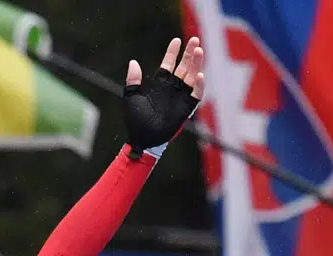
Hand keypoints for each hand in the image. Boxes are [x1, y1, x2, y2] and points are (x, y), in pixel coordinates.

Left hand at [123, 37, 204, 156]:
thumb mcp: (132, 97)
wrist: (143, 139)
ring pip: (192, 77)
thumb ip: (133, 80)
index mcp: (160, 85)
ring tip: (198, 50)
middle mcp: (172, 89)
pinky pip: (196, 96)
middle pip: (184, 67)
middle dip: (189, 53)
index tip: (177, 40)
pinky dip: (199, 86)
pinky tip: (199, 75)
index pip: (169, 64)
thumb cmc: (136, 121)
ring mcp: (180, 98)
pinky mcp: (186, 109)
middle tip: (195, 40)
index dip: (173, 52)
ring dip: (196, 64)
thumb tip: (133, 63)